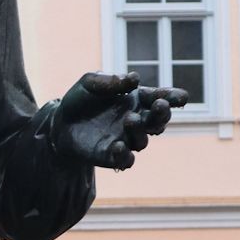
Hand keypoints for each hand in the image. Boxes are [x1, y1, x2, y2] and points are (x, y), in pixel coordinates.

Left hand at [52, 72, 187, 170]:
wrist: (57, 123)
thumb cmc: (78, 100)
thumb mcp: (90, 83)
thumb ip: (111, 80)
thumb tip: (135, 79)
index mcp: (135, 100)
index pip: (159, 97)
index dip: (172, 97)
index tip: (182, 97)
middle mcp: (135, 120)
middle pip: (158, 121)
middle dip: (163, 114)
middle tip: (160, 104)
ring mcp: (125, 139)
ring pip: (143, 141)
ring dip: (140, 130)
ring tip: (130, 119)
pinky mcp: (112, 156)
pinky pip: (126, 160)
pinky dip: (125, 155)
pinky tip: (119, 145)